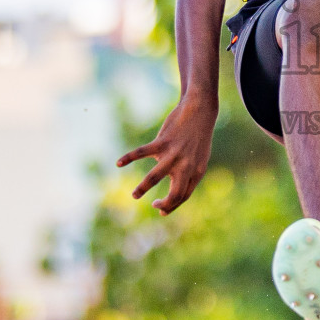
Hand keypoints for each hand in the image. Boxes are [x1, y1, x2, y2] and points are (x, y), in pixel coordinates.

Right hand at [117, 96, 217, 214]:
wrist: (200, 111)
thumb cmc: (198, 137)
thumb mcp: (200, 158)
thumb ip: (188, 172)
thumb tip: (173, 183)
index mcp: (196, 172)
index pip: (183, 196)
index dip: (172, 205)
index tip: (161, 208)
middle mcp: (186, 166)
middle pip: (176, 194)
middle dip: (164, 205)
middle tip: (153, 205)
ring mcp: (174, 154)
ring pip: (155, 177)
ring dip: (143, 188)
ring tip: (134, 196)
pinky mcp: (162, 142)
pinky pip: (142, 152)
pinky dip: (128, 158)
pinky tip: (118, 163)